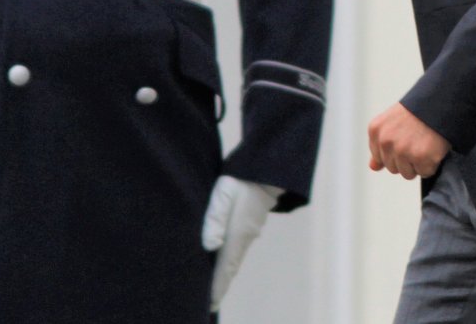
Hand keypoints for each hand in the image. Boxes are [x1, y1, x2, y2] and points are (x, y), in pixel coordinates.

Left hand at [201, 175, 282, 310]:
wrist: (265, 169)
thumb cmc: (240, 180)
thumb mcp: (222, 194)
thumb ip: (214, 218)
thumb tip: (210, 246)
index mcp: (236, 235)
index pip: (225, 269)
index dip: (217, 288)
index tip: (210, 306)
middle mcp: (244, 238)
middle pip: (229, 269)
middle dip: (220, 287)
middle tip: (210, 305)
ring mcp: (248, 233)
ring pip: (234, 260)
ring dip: (224, 275)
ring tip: (214, 289)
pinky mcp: (249, 226)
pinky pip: (237, 251)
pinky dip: (228, 262)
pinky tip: (222, 262)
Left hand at [367, 102, 449, 179]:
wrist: (441, 101)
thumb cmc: (418, 111)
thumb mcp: (392, 122)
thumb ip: (380, 145)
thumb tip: (373, 167)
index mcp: (376, 130)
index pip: (379, 158)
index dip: (395, 152)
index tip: (405, 141)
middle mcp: (386, 141)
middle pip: (393, 168)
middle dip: (406, 160)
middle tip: (417, 141)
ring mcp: (403, 150)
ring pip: (407, 174)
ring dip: (418, 164)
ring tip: (425, 144)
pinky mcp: (421, 158)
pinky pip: (425, 172)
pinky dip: (432, 164)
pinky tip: (434, 148)